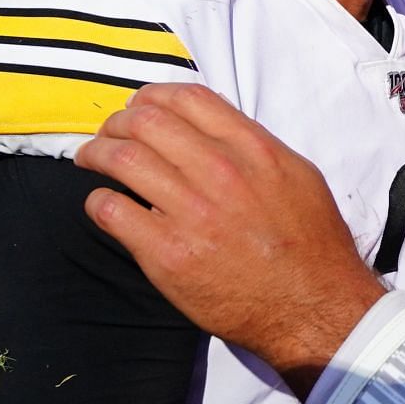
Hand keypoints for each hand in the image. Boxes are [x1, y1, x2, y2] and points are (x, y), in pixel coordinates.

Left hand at [74, 83, 385, 396]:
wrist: (313, 306)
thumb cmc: (312, 246)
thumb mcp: (299, 177)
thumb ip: (255, 147)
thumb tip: (212, 130)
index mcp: (253, 149)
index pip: (185, 98)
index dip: (152, 97)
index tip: (139, 109)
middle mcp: (220, 172)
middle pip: (145, 121)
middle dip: (117, 123)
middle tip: (109, 136)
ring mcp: (192, 212)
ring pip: (120, 159)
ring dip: (96, 154)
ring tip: (91, 161)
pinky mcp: (167, 254)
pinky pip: (111, 210)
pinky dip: (98, 201)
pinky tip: (105, 205)